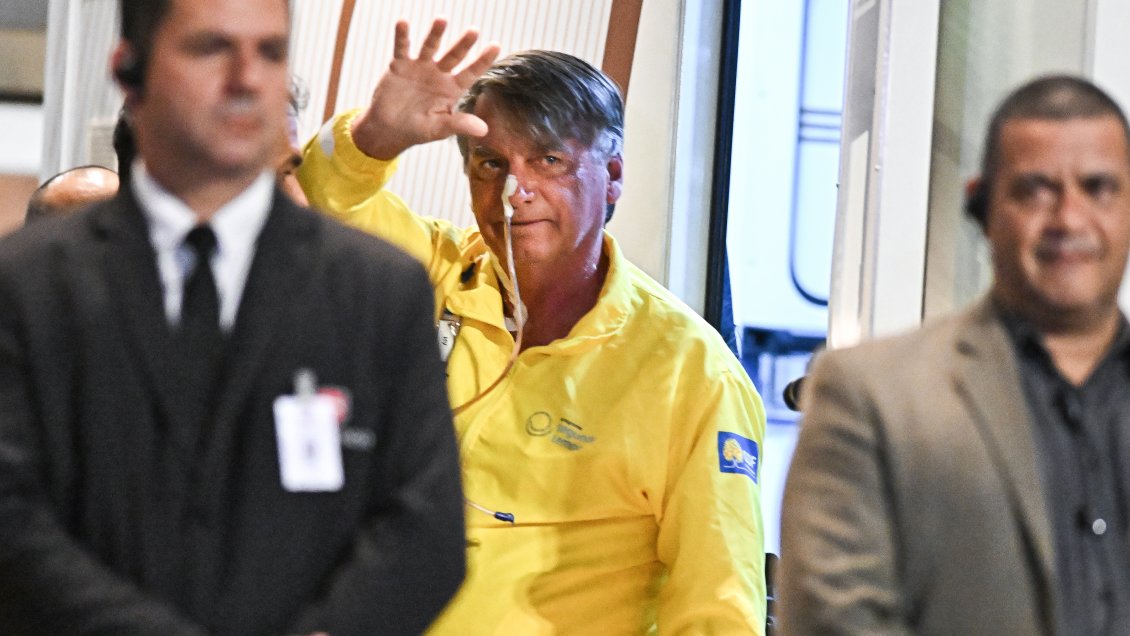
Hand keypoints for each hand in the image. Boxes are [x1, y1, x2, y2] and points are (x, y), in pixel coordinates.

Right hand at [351, 18, 500, 159]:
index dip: (483, 60)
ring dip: (435, 33)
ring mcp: (420, 67)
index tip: (496, 46)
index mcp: (452, 89)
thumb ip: (459, 125)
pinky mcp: (400, 65)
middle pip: (453, 56)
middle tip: (474, 31)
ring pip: (430, 46)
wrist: (388, 129)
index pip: (471, 73)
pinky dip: (402, 36)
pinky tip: (403, 23)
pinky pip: (402, 48)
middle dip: (463, 44)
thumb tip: (484, 130)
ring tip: (442, 20)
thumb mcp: (439, 129)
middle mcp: (438, 74)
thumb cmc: (417, 130)